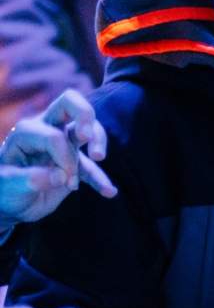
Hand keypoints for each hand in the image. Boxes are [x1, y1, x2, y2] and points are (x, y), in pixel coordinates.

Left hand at [0, 89, 116, 230]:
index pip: (54, 136)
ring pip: (88, 127)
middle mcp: (46, 130)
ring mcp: (62, 144)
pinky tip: (109, 192)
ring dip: (98, 140)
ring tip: (99, 158)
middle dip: (84, 115)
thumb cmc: (3, 190)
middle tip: (87, 136)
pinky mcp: (73, 162)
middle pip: (69, 103)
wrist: (9, 204)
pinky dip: (100, 178)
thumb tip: (58, 177)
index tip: (63, 180)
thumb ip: (27, 180)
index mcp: (27, 132)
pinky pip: (91, 165)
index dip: (64, 157)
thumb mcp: (6, 187)